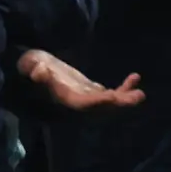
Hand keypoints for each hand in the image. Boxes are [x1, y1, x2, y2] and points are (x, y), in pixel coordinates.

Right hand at [17, 49, 145, 110]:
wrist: (36, 68)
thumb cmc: (33, 65)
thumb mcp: (31, 64)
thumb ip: (33, 69)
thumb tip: (38, 72)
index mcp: (64, 97)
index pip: (82, 103)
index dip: (96, 102)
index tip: (111, 96)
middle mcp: (78, 102)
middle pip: (101, 107)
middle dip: (119, 103)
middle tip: (137, 97)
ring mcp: (87, 98)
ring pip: (109, 102)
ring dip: (125, 97)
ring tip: (140, 93)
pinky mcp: (93, 92)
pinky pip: (111, 93)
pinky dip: (124, 87)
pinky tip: (135, 77)